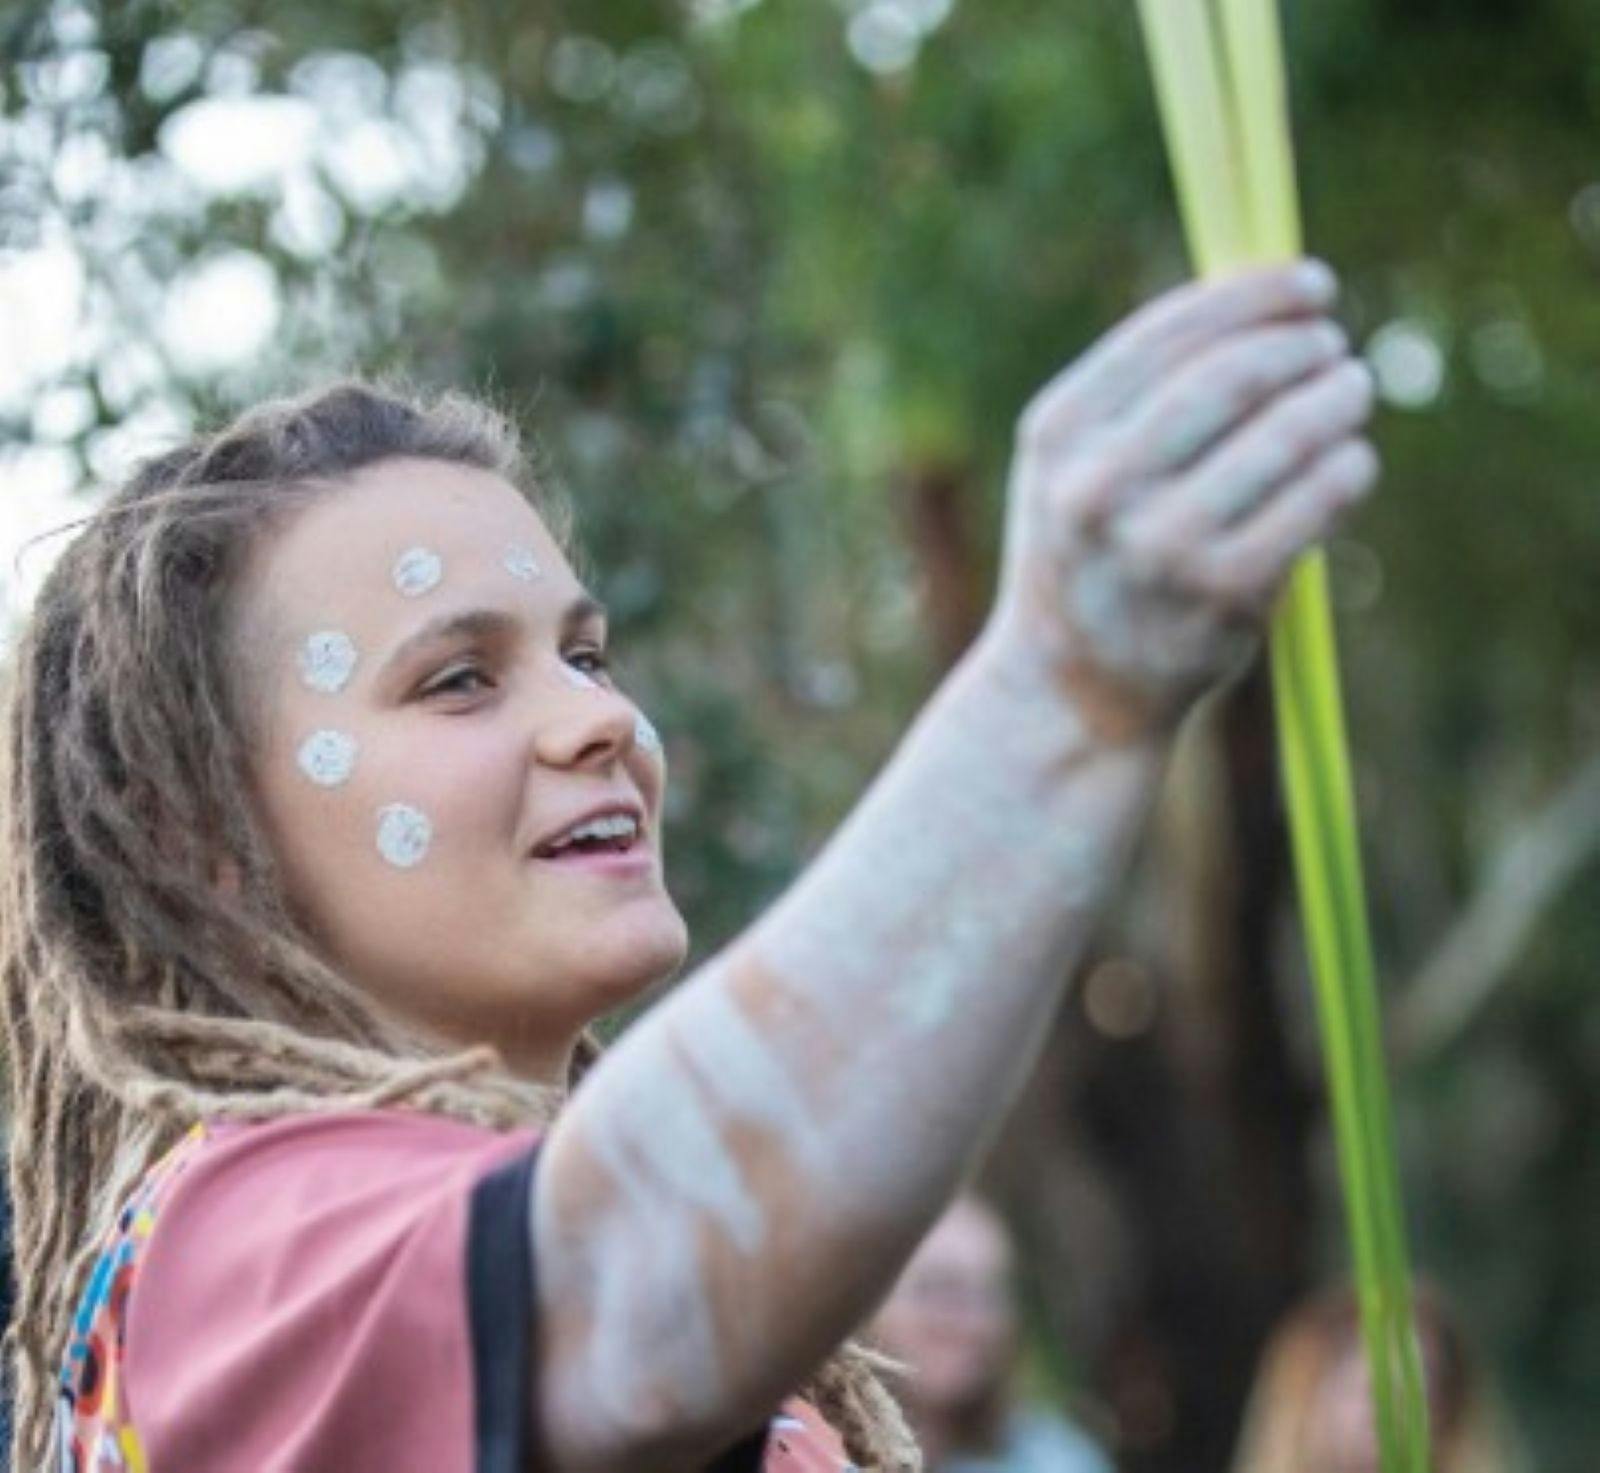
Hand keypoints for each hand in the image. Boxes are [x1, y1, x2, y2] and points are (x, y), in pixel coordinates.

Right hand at [982, 260, 1377, 740]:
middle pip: (1233, 376)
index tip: (1312, 285)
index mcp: (1058, 434)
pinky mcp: (1223, 596)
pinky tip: (1352, 461)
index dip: (1256, 295)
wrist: (1071, 690)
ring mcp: (1162, 544)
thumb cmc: (1086, 552)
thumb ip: (1139, 389)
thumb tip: (1263, 297)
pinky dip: (1348, 469)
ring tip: (1352, 392)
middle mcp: (1099, 486)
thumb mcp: (1072, 465)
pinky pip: (1314, 505)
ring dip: (1338, 400)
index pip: (1170, 332)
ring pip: (1286, 436)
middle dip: (1302, 347)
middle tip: (1335, 347)